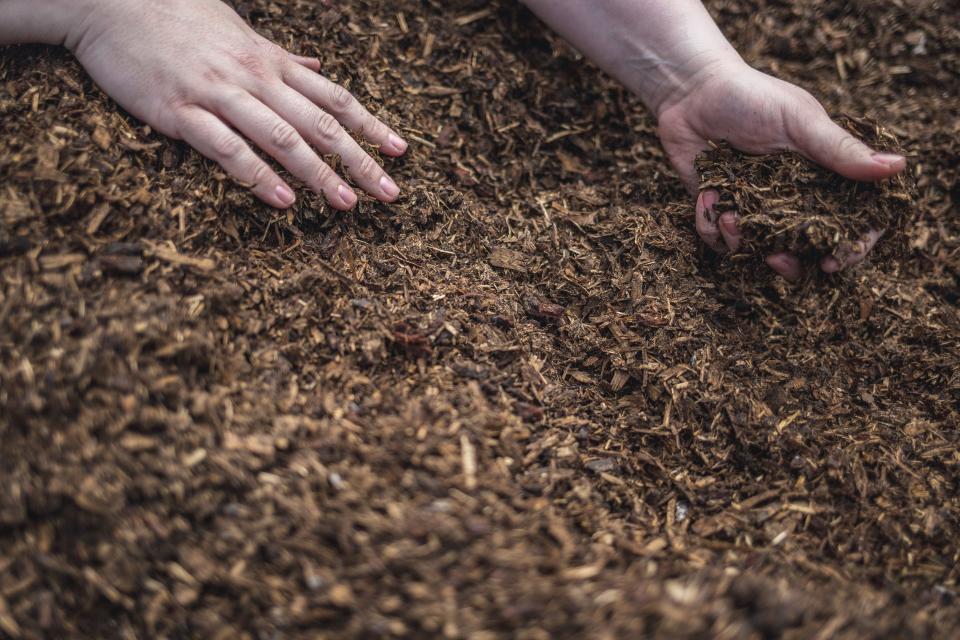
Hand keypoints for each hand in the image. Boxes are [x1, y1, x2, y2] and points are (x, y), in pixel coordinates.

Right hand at [67, 0, 406, 208]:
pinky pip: (227, 149)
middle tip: (390, 193)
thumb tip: (315, 67)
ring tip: (348, 203)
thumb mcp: (240, 29)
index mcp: (270, 61)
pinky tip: (283, 201)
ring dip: (318, 174)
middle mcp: (254, 77)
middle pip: (319, 123)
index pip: (334, 97)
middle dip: (359, 160)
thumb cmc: (178, 15)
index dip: (370, 125)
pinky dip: (257, 177)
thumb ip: (280, 55)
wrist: (111, 1)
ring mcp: (218, 94)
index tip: (400, 151)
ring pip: (281, 138)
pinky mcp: (181, 113)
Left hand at [656, 59, 905, 279]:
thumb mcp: (800, 123)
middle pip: (805, 252)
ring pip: (757, 251)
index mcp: (823, 176)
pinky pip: (718, 240)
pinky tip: (707, 195)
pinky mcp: (719, 210)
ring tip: (729, 215)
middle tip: (777, 258)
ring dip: (742, 241)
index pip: (851, 221)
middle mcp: (791, 198)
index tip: (835, 260)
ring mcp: (754, 207)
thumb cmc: (751, 98)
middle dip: (791, 264)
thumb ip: (841, 151)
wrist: (691, 93)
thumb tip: (897, 167)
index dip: (850, 247)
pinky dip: (710, 225)